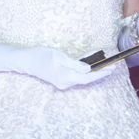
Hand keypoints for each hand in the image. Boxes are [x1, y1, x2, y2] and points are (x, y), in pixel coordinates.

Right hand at [0, 42, 116, 90]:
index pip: (88, 78)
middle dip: (100, 72)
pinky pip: (76, 75)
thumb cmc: (40, 56)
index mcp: (66, 77)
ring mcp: (63, 82)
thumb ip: (74, 64)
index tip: (112, 68)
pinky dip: (84, 70)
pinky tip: (90, 63)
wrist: (25, 61)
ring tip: (105, 63)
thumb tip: (88, 70)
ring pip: (82, 78)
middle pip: (87, 79)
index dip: (101, 73)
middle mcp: (66, 83)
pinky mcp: (61, 79)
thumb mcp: (58, 56)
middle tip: (113, 65)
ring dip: (93, 71)